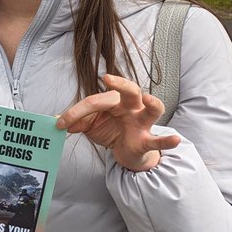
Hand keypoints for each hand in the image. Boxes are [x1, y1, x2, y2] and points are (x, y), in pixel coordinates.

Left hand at [56, 73, 180, 171]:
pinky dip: (167, 140)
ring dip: (153, 103)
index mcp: (114, 101)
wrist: (126, 152)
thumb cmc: (109, 131)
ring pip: (153, 109)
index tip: (60, 124)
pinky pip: (159, 139)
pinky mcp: (147, 140)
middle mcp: (131, 107)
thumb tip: (57, 121)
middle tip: (108, 79)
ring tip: (148, 98)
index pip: (94, 102)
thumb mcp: (89, 126)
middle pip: (130, 90)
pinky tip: (174, 139)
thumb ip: (76, 122)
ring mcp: (142, 122)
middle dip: (120, 83)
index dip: (75, 113)